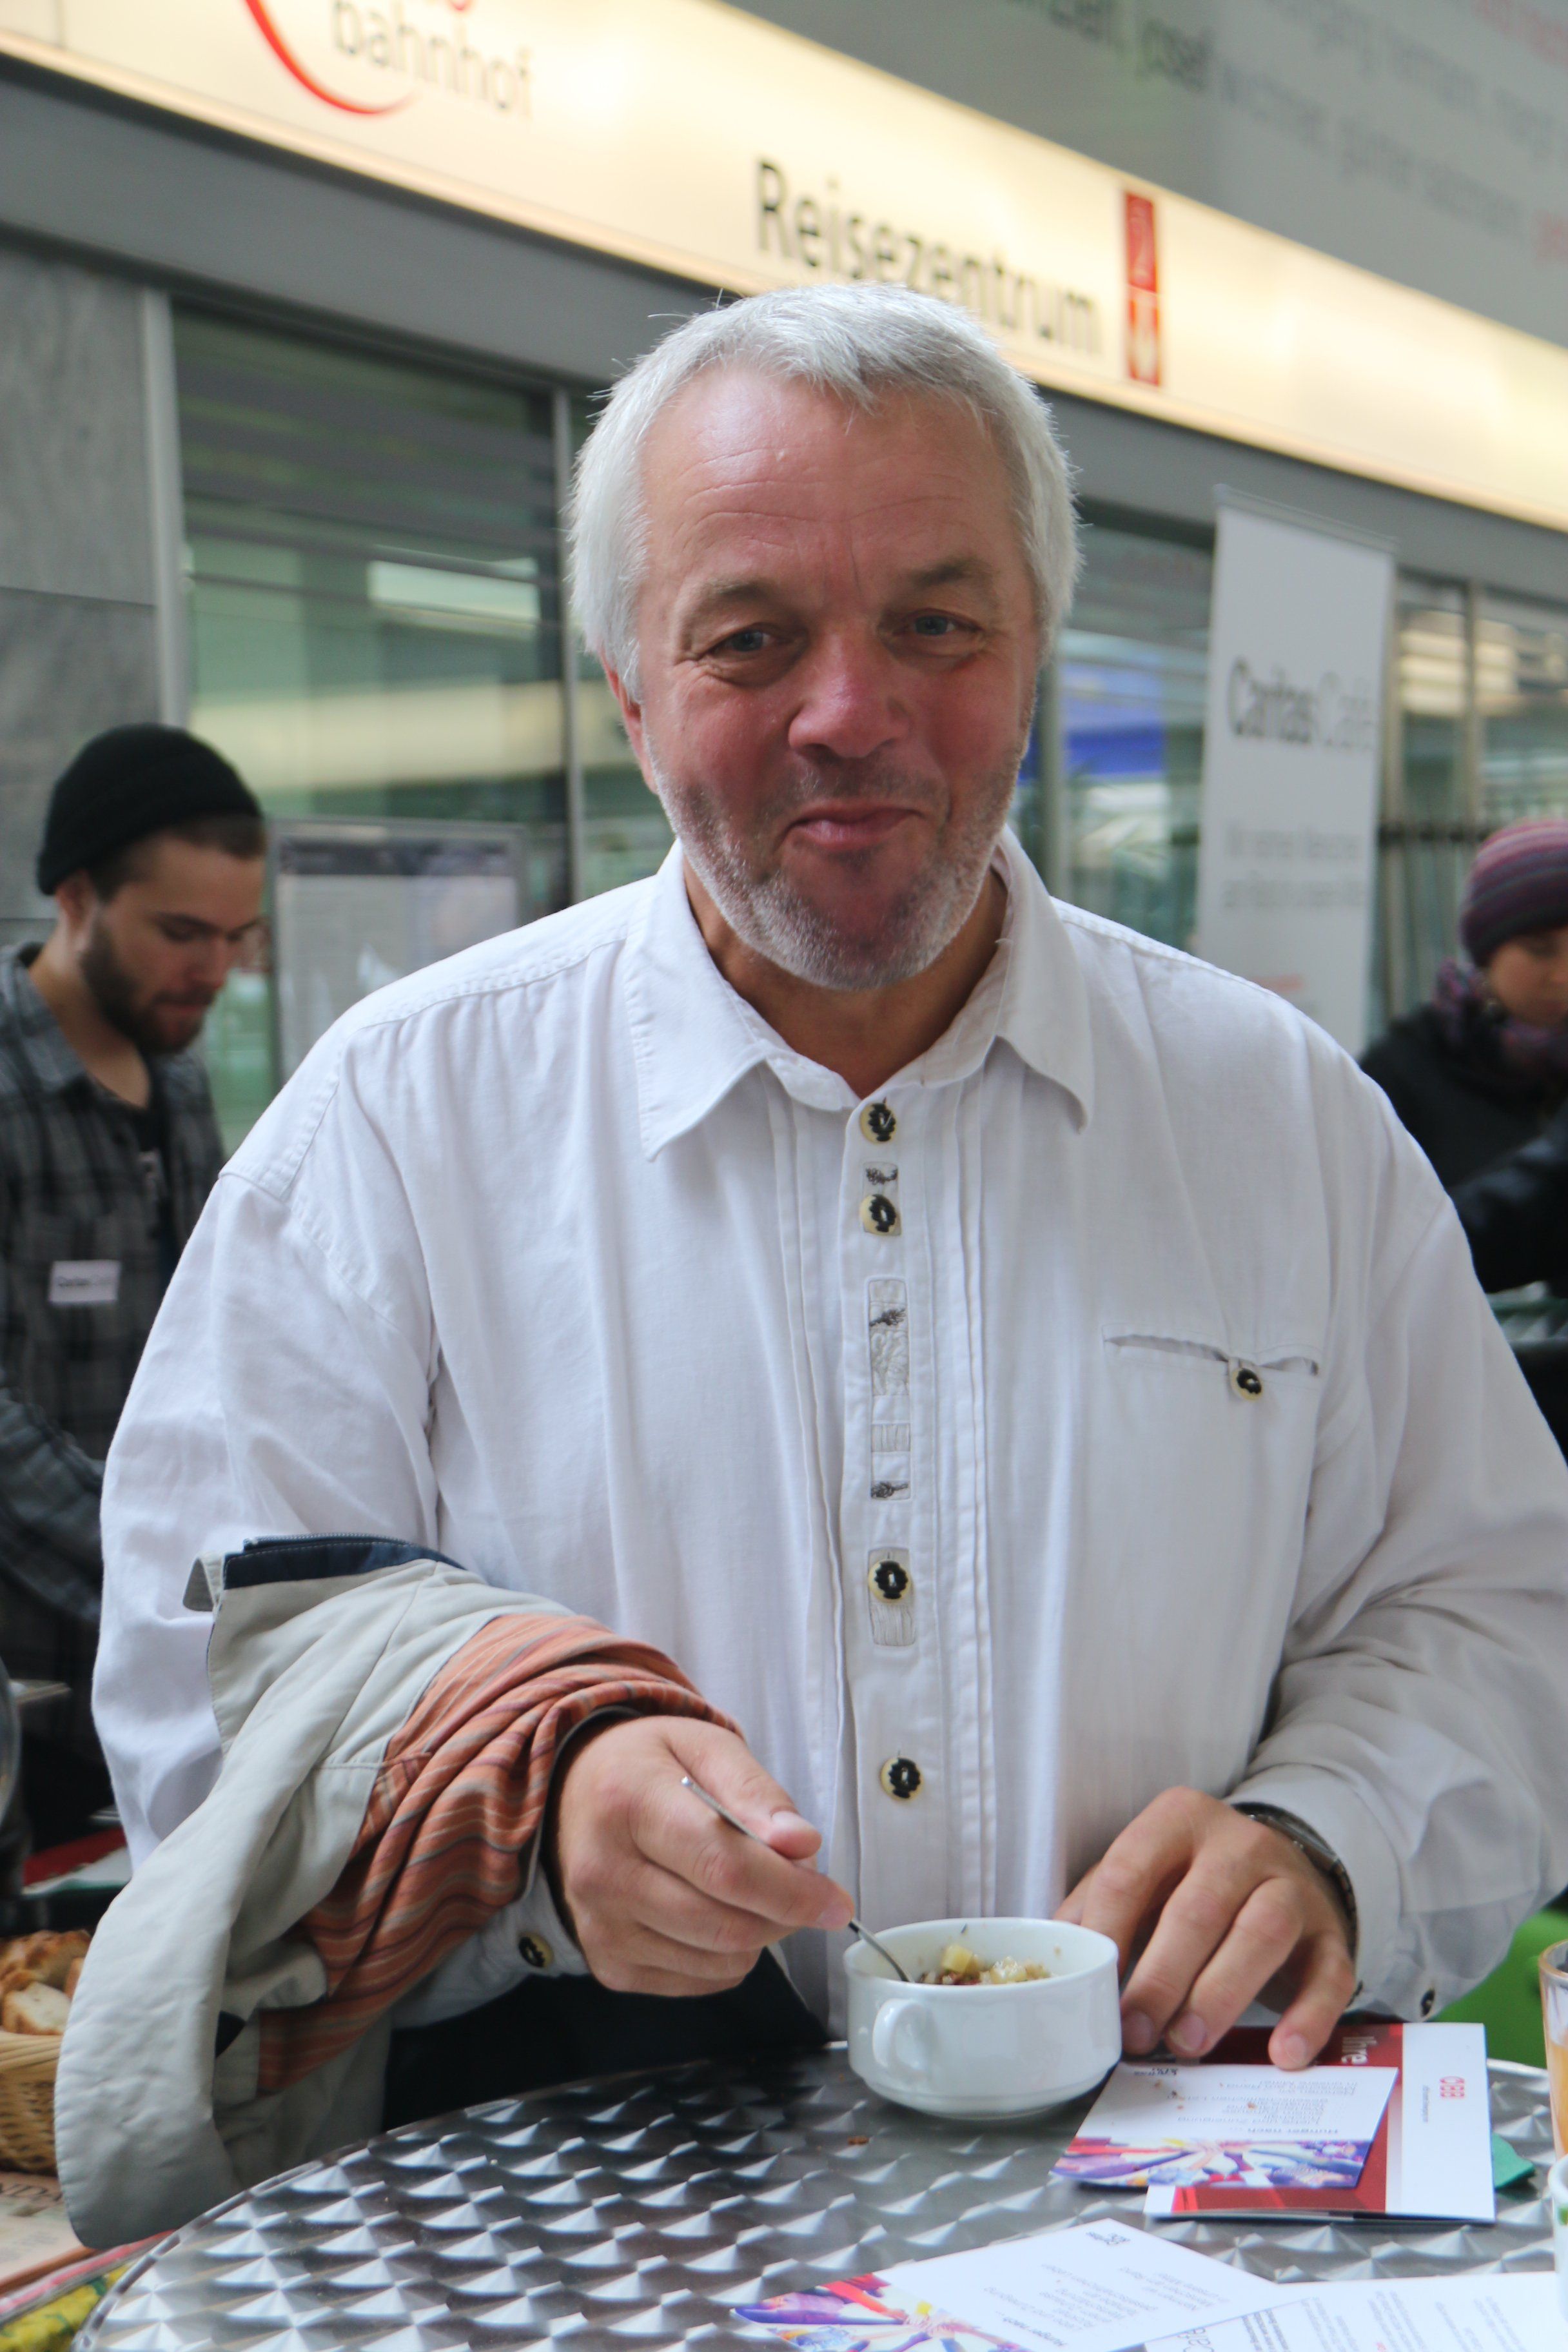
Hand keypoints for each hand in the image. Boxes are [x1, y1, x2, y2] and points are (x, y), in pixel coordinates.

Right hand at [545, 1715, 853, 1995]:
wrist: (572, 1793)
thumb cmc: (647, 1766)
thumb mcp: (705, 1746)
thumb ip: (756, 1792)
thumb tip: (801, 1845)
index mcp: (627, 1803)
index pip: (725, 1867)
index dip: (792, 1891)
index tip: (836, 1901)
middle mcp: (602, 1872)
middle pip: (725, 1923)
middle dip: (784, 1913)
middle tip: (801, 1886)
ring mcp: (599, 1927)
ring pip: (717, 1960)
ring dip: (758, 1934)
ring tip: (749, 1888)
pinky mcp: (607, 1965)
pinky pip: (697, 1981)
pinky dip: (726, 1956)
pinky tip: (714, 1911)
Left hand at [1056, 1787, 1355, 2069]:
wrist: (1285, 1869)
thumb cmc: (1192, 1883)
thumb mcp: (1143, 1877)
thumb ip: (1099, 1909)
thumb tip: (1058, 1963)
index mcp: (1178, 1820)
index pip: (1131, 1871)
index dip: (1108, 1933)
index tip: (1093, 1990)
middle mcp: (1239, 1843)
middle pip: (1197, 1907)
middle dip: (1162, 1975)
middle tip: (1137, 2032)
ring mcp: (1291, 1884)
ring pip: (1263, 1932)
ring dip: (1221, 1993)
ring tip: (1188, 2042)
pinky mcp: (1332, 1933)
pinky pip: (1329, 1973)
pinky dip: (1309, 2017)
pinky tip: (1284, 2053)